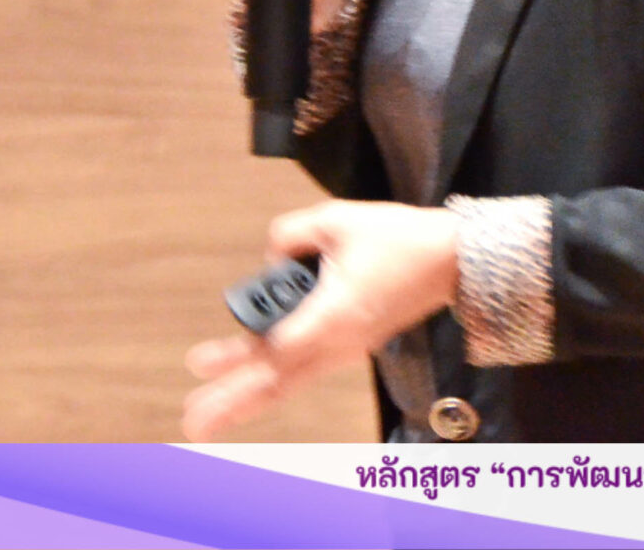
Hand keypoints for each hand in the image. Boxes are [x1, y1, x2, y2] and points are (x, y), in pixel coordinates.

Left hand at [182, 200, 460, 439]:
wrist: (451, 261)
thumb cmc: (400, 239)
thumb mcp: (338, 219)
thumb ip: (290, 234)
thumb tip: (271, 259)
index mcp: (335, 313)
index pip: (280, 347)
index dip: (242, 355)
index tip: (202, 362)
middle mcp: (338, 342)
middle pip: (276, 379)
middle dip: (230, 401)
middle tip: (191, 423)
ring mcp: (345, 349)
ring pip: (287, 383)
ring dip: (246, 401)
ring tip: (206, 421)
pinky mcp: (351, 347)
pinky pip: (303, 373)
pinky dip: (272, 385)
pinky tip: (247, 394)